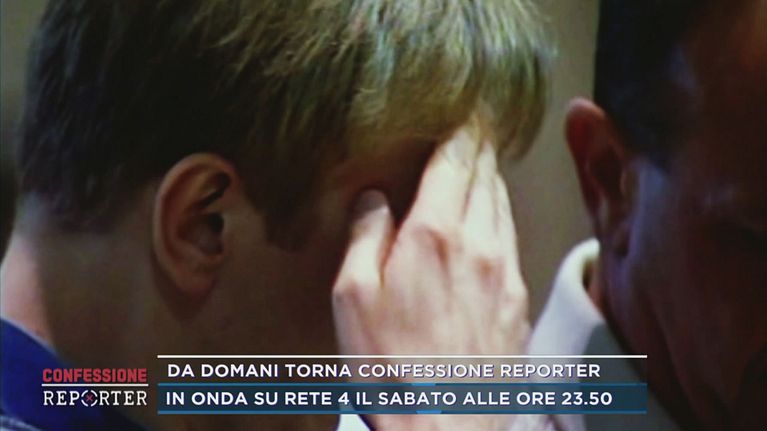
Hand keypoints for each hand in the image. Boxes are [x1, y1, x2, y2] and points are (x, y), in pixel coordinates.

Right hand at [332, 125, 530, 429]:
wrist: (448, 427)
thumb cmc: (390, 367)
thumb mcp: (352, 298)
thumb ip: (365, 236)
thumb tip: (373, 199)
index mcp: (434, 235)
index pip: (455, 161)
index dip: (460, 130)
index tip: (462, 112)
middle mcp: (479, 244)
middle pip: (485, 176)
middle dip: (476, 148)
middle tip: (471, 129)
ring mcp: (505, 272)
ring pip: (504, 205)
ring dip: (491, 179)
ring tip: (480, 165)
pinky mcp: (517, 301)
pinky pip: (513, 239)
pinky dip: (502, 216)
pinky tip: (490, 221)